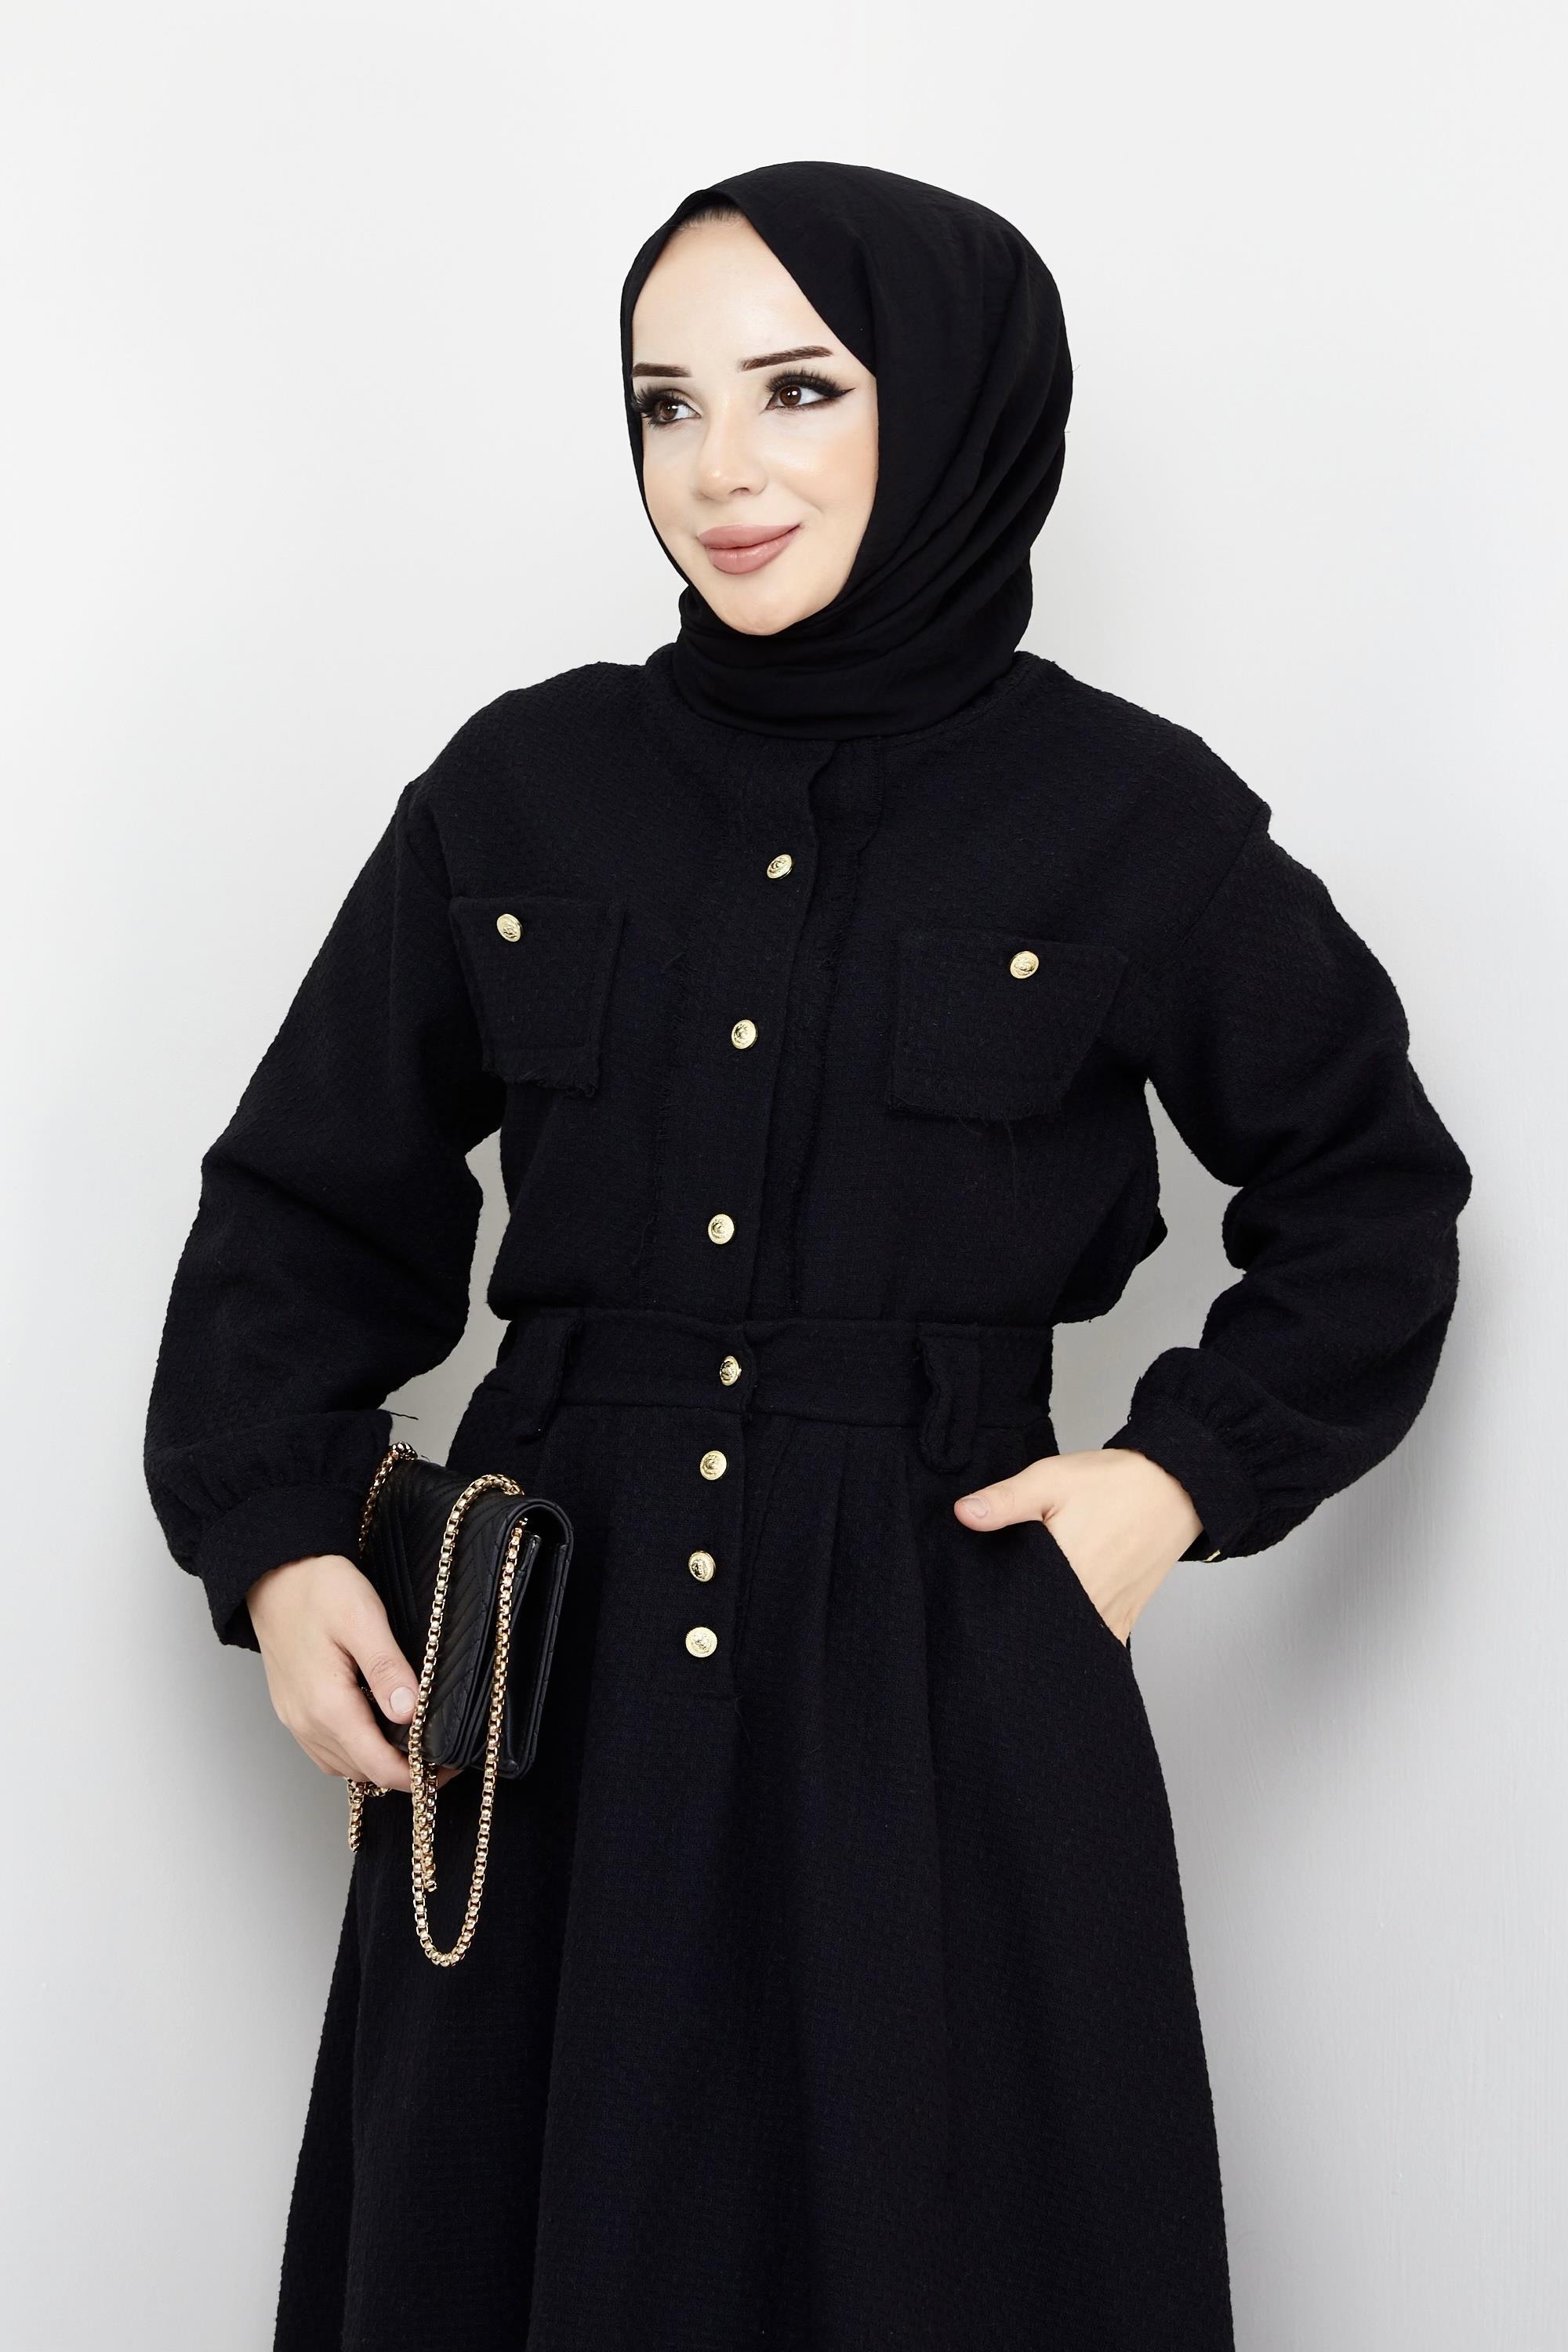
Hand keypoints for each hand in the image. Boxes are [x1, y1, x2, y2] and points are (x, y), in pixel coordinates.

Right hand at [245, 1555, 462, 1792]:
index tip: (448, 1767)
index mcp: (327, 1705)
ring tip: (415, 1748)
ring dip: (379, 1765)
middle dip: (405, 1772)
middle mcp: (307, 1723)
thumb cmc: (318, 1590)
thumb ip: (386, 1669)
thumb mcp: (362, 1619)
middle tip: (441, 1756)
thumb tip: (411, 1712)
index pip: (380, 1766)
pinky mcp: (293, 1712)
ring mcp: (296, 1720)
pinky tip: (375, 1733)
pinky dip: (355, 1753)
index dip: (419, 1775)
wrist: (273, 1576)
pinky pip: (327, 1751)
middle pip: (364, 1772)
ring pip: (345, 1767)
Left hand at [953, 1447, 1202, 1641]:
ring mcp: (1109, 1615)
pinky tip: (1058, 1624)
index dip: (993, 1605)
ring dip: (1045, 1631)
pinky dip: (1074, 1638)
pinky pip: (1094, 1643)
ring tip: (1026, 1614)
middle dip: (1017, 1621)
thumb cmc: (1113, 1483)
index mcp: (1065, 1571)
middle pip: (1039, 1628)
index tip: (979, 1598)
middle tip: (1000, 1605)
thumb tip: (963, 1513)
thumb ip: (1005, 1500)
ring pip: (1066, 1640)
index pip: (1015, 1607)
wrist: (1174, 1487)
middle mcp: (1089, 1603)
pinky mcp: (1125, 1618)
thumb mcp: (1050, 1479)